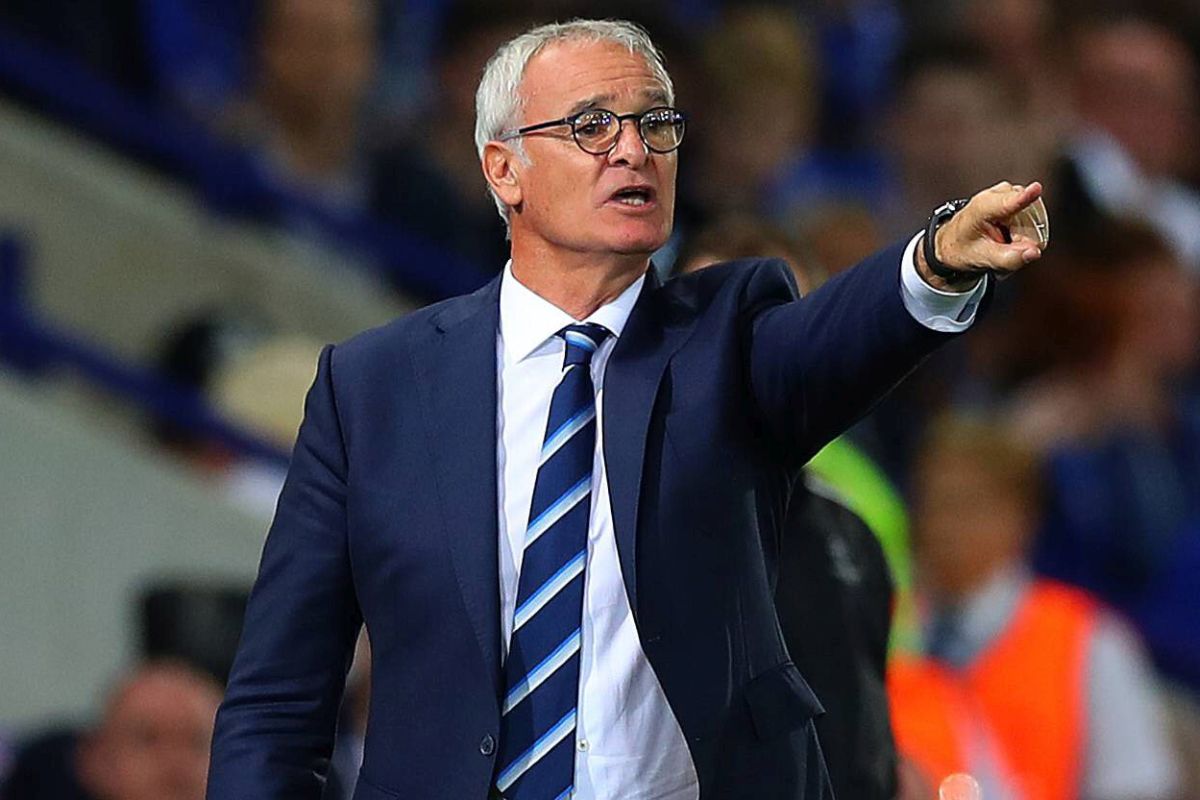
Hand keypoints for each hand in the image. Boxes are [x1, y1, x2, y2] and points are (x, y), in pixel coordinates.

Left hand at [916, 181, 1046, 289]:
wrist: (952, 241)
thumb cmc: (963, 248)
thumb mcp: (983, 259)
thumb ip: (1010, 258)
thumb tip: (1034, 252)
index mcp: (983, 208)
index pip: (1009, 202)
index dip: (1025, 197)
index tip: (1036, 189)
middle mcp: (996, 194)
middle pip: (1030, 219)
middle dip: (1024, 238)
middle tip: (1004, 247)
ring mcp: (1007, 192)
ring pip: (1034, 217)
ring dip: (1024, 234)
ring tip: (1004, 240)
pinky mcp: (1014, 194)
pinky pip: (1032, 214)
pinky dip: (1023, 229)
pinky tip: (1009, 234)